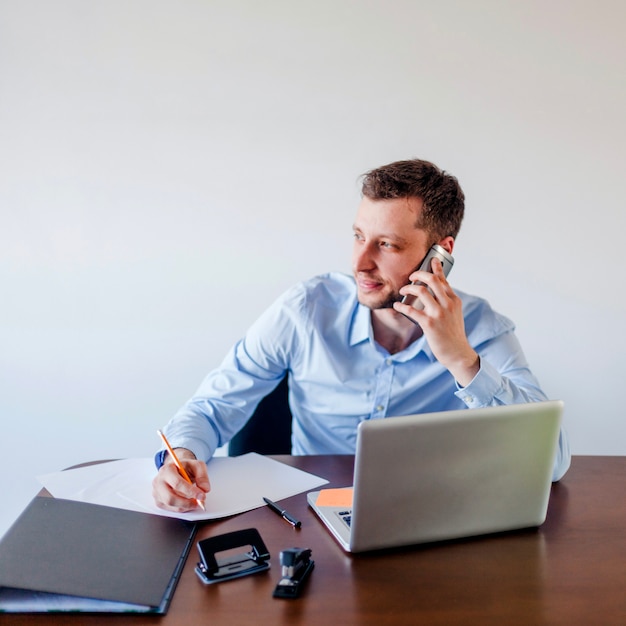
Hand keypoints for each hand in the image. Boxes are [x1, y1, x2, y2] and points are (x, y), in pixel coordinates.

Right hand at [152, 448, 210, 511]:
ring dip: (185, 506)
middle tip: (199, 502)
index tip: (201, 495)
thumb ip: (202, 476)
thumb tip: (204, 489)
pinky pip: (170, 509)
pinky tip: (188, 502)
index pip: (177, 483)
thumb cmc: (186, 467)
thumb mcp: (197, 466)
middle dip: (187, 502)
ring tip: (195, 501)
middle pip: (170, 497)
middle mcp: (158, 481)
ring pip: (170, 505)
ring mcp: (157, 492)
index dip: (190, 491)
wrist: (178, 469)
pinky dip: (181, 508)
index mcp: (167, 469)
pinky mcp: (159, 501)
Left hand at [394, 258, 479, 385]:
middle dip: (418, 274)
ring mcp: (439, 313)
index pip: (443, 279)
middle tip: (411, 277)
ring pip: (421, 291)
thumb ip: (447, 302)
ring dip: (408, 288)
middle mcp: (448, 304)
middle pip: (432, 280)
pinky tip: (397, 305)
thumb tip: (437, 291)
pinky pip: (411, 310)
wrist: (458, 353)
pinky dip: (401, 306)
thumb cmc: (453, 334)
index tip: (430, 260)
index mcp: (454, 300)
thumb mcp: (455, 314)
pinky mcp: (430, 324)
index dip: (436, 268)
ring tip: (403, 291)